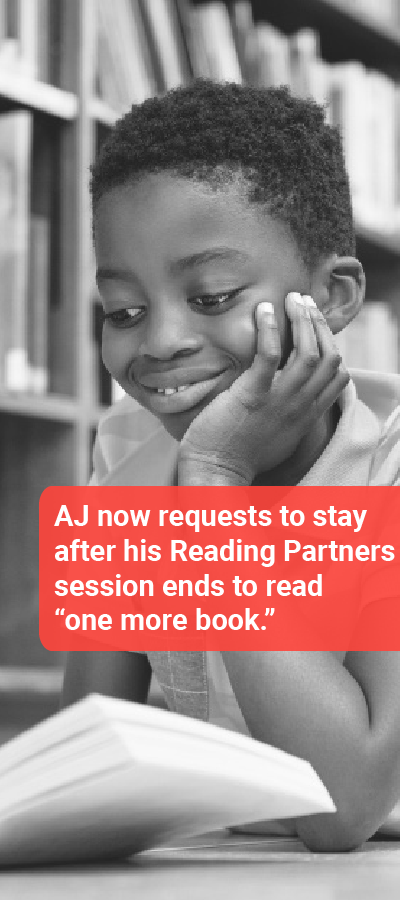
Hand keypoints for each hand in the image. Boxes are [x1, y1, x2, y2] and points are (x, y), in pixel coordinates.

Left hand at [178, 293, 348, 484]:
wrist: (216, 472)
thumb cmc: (240, 455)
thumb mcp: (277, 436)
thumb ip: (287, 414)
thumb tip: (284, 394)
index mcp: (307, 416)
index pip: (338, 376)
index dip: (332, 346)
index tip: (316, 327)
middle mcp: (300, 407)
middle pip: (329, 358)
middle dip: (319, 324)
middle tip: (304, 303)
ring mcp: (278, 402)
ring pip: (307, 353)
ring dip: (302, 320)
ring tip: (292, 300)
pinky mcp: (252, 396)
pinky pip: (268, 355)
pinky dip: (269, 328)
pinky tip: (264, 311)